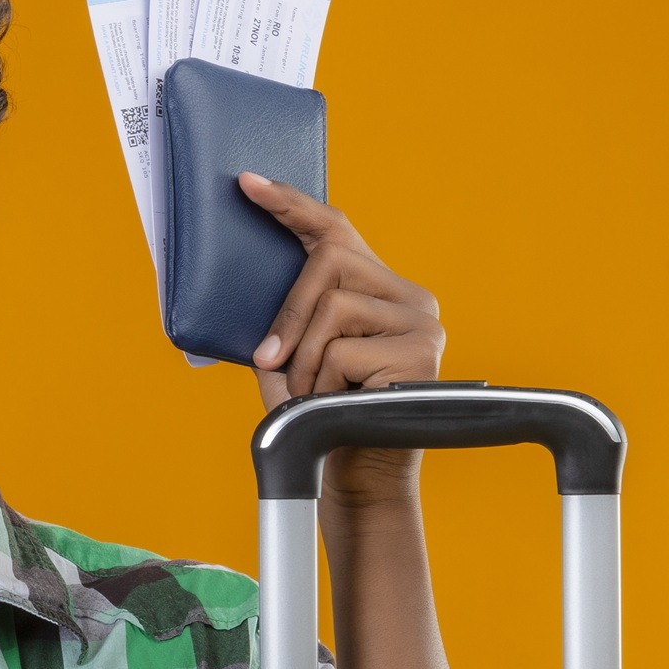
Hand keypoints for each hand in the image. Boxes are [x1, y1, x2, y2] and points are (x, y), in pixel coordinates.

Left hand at [239, 172, 446, 504]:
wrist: (359, 484)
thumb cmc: (322, 421)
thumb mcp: (290, 360)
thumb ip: (283, 321)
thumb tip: (247, 283)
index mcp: (383, 292)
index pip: (336, 231)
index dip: (290, 205)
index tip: (248, 183)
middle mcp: (412, 299)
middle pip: (331, 260)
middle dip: (290, 313)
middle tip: (274, 362)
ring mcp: (421, 324)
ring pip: (333, 307)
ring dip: (305, 359)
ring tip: (315, 396)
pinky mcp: (420, 354)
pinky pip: (341, 350)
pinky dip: (321, 384)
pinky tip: (337, 407)